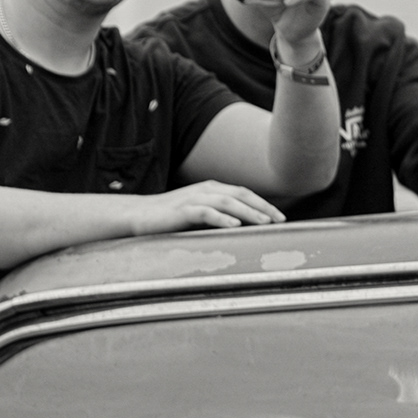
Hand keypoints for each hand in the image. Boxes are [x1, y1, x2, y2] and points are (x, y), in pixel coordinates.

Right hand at [129, 181, 285, 234]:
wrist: (137, 215)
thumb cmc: (171, 217)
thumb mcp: (200, 214)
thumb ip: (219, 215)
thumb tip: (244, 228)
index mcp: (212, 189)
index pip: (244, 193)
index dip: (264, 204)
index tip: (280, 217)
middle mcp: (206, 190)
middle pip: (241, 194)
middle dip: (263, 207)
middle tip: (280, 220)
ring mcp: (193, 198)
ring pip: (227, 201)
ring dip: (248, 211)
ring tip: (264, 223)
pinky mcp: (181, 210)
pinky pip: (204, 212)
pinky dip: (220, 217)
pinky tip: (234, 224)